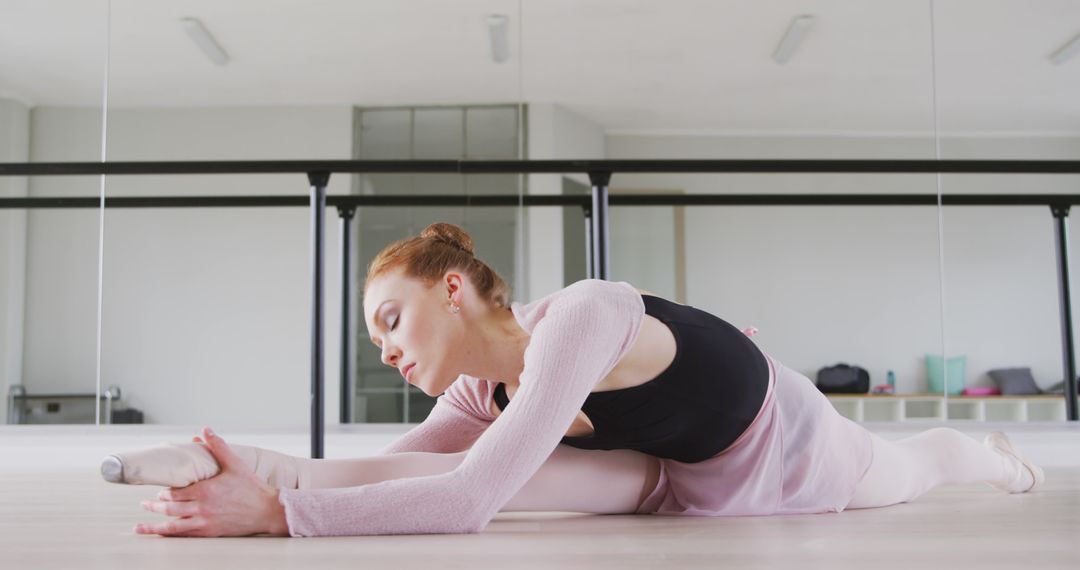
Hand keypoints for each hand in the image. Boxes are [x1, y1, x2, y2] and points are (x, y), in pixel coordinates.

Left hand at [134, 426, 289, 536]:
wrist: (267, 510)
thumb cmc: (252, 488)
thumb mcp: (235, 464)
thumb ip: (217, 447)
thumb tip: (205, 430)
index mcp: (205, 490)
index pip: (175, 492)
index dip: (164, 492)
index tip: (160, 490)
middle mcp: (201, 508)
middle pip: (169, 508)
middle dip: (154, 506)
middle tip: (145, 503)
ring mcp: (204, 522)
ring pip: (172, 526)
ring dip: (154, 526)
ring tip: (140, 527)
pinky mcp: (209, 532)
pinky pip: (184, 536)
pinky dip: (170, 535)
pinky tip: (162, 535)